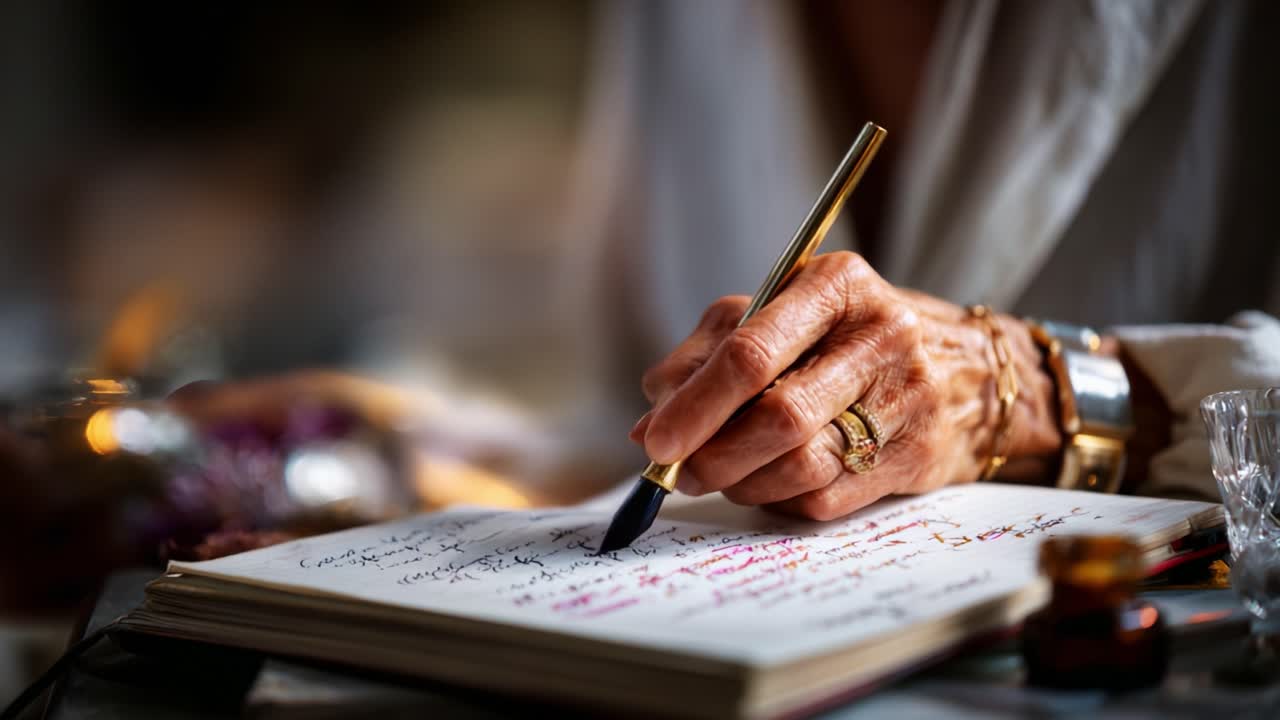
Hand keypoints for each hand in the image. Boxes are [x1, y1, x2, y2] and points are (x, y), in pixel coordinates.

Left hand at [631, 252, 1062, 519]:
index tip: (654, 438)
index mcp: (836, 285)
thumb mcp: (784, 312)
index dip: (695, 404)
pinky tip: (766, 483)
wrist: (968, 371)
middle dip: (711, 454)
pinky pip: (823, 498)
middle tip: (674, 469)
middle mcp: (879, 336)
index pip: (752, 352)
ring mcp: (904, 400)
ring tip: (714, 474)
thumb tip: (648, 419)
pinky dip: (777, 499)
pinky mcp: (916, 457)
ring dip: (739, 482)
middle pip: (777, 417)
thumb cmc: (849, 336)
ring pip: (799, 466)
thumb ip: (710, 352)